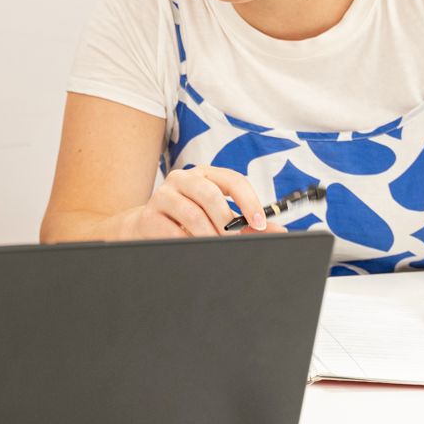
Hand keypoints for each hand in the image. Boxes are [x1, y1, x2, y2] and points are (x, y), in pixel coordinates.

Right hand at [110, 167, 281, 239]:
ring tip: (216, 247)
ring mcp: (163, 195)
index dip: (249, 201)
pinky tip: (194, 248)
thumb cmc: (188, 220)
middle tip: (235, 240)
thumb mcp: (217, 216)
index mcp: (204, 174)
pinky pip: (173, 232)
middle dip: (227, 221)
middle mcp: (182, 179)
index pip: (232, 180)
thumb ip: (246, 223)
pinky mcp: (148, 216)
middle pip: (210, 194)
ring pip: (193, 215)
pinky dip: (188, 243)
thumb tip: (278, 231)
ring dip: (210, 235)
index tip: (260, 223)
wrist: (146, 226)